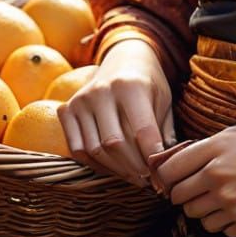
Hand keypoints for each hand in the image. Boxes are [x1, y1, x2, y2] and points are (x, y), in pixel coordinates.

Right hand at [58, 38, 175, 186]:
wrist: (123, 56)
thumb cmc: (148, 81)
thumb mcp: (164, 98)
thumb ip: (165, 130)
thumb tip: (168, 165)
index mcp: (131, 85)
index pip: (142, 130)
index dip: (152, 156)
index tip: (162, 174)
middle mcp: (102, 91)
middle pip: (114, 143)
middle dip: (134, 168)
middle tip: (149, 180)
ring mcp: (81, 100)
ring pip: (94, 150)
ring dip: (116, 170)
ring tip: (134, 176)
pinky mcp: (67, 109)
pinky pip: (77, 148)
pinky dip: (95, 164)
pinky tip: (113, 167)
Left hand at [148, 121, 235, 236]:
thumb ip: (212, 144)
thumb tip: (183, 159)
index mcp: (217, 147)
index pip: (170, 169)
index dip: (168, 174)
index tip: (175, 175)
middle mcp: (219, 176)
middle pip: (178, 197)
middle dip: (185, 192)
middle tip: (200, 186)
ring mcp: (232, 203)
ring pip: (195, 216)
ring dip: (204, 208)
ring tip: (224, 195)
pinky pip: (220, 229)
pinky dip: (226, 221)